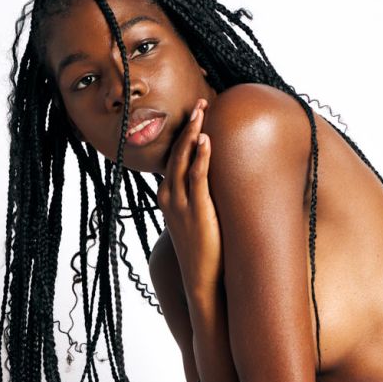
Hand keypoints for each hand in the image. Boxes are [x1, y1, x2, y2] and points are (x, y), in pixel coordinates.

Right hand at [155, 98, 221, 298]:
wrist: (201, 279)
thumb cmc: (203, 252)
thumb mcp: (197, 220)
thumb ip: (200, 200)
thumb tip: (214, 186)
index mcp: (168, 197)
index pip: (174, 158)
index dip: (183, 135)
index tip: (194, 115)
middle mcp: (169, 197)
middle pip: (176, 152)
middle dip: (187, 126)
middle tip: (198, 102)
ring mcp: (180, 204)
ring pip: (183, 160)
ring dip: (193, 133)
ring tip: (201, 110)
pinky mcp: (196, 210)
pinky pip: (197, 177)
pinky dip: (200, 156)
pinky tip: (206, 139)